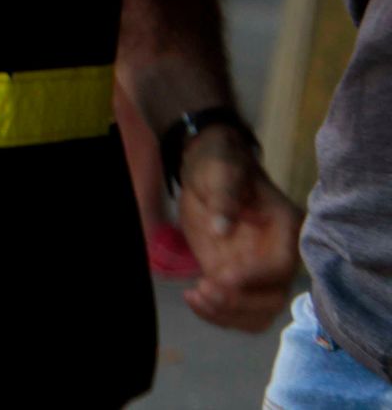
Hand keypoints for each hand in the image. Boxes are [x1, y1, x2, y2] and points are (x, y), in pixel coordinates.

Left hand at [178, 127, 303, 330]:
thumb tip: (222, 229)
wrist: (206, 169)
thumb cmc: (218, 163)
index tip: (220, 276)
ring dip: (228, 316)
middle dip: (239, 303)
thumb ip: (224, 195)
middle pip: (273, 299)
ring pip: (257, 313)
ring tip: (196, 297)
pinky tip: (193, 299)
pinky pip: (236, 308)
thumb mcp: (220, 170)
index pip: (279, 266)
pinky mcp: (236, 276)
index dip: (253, 277)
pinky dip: (217, 314)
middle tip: (204, 289)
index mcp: (285, 228)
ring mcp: (257, 270)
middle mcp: (278, 255)